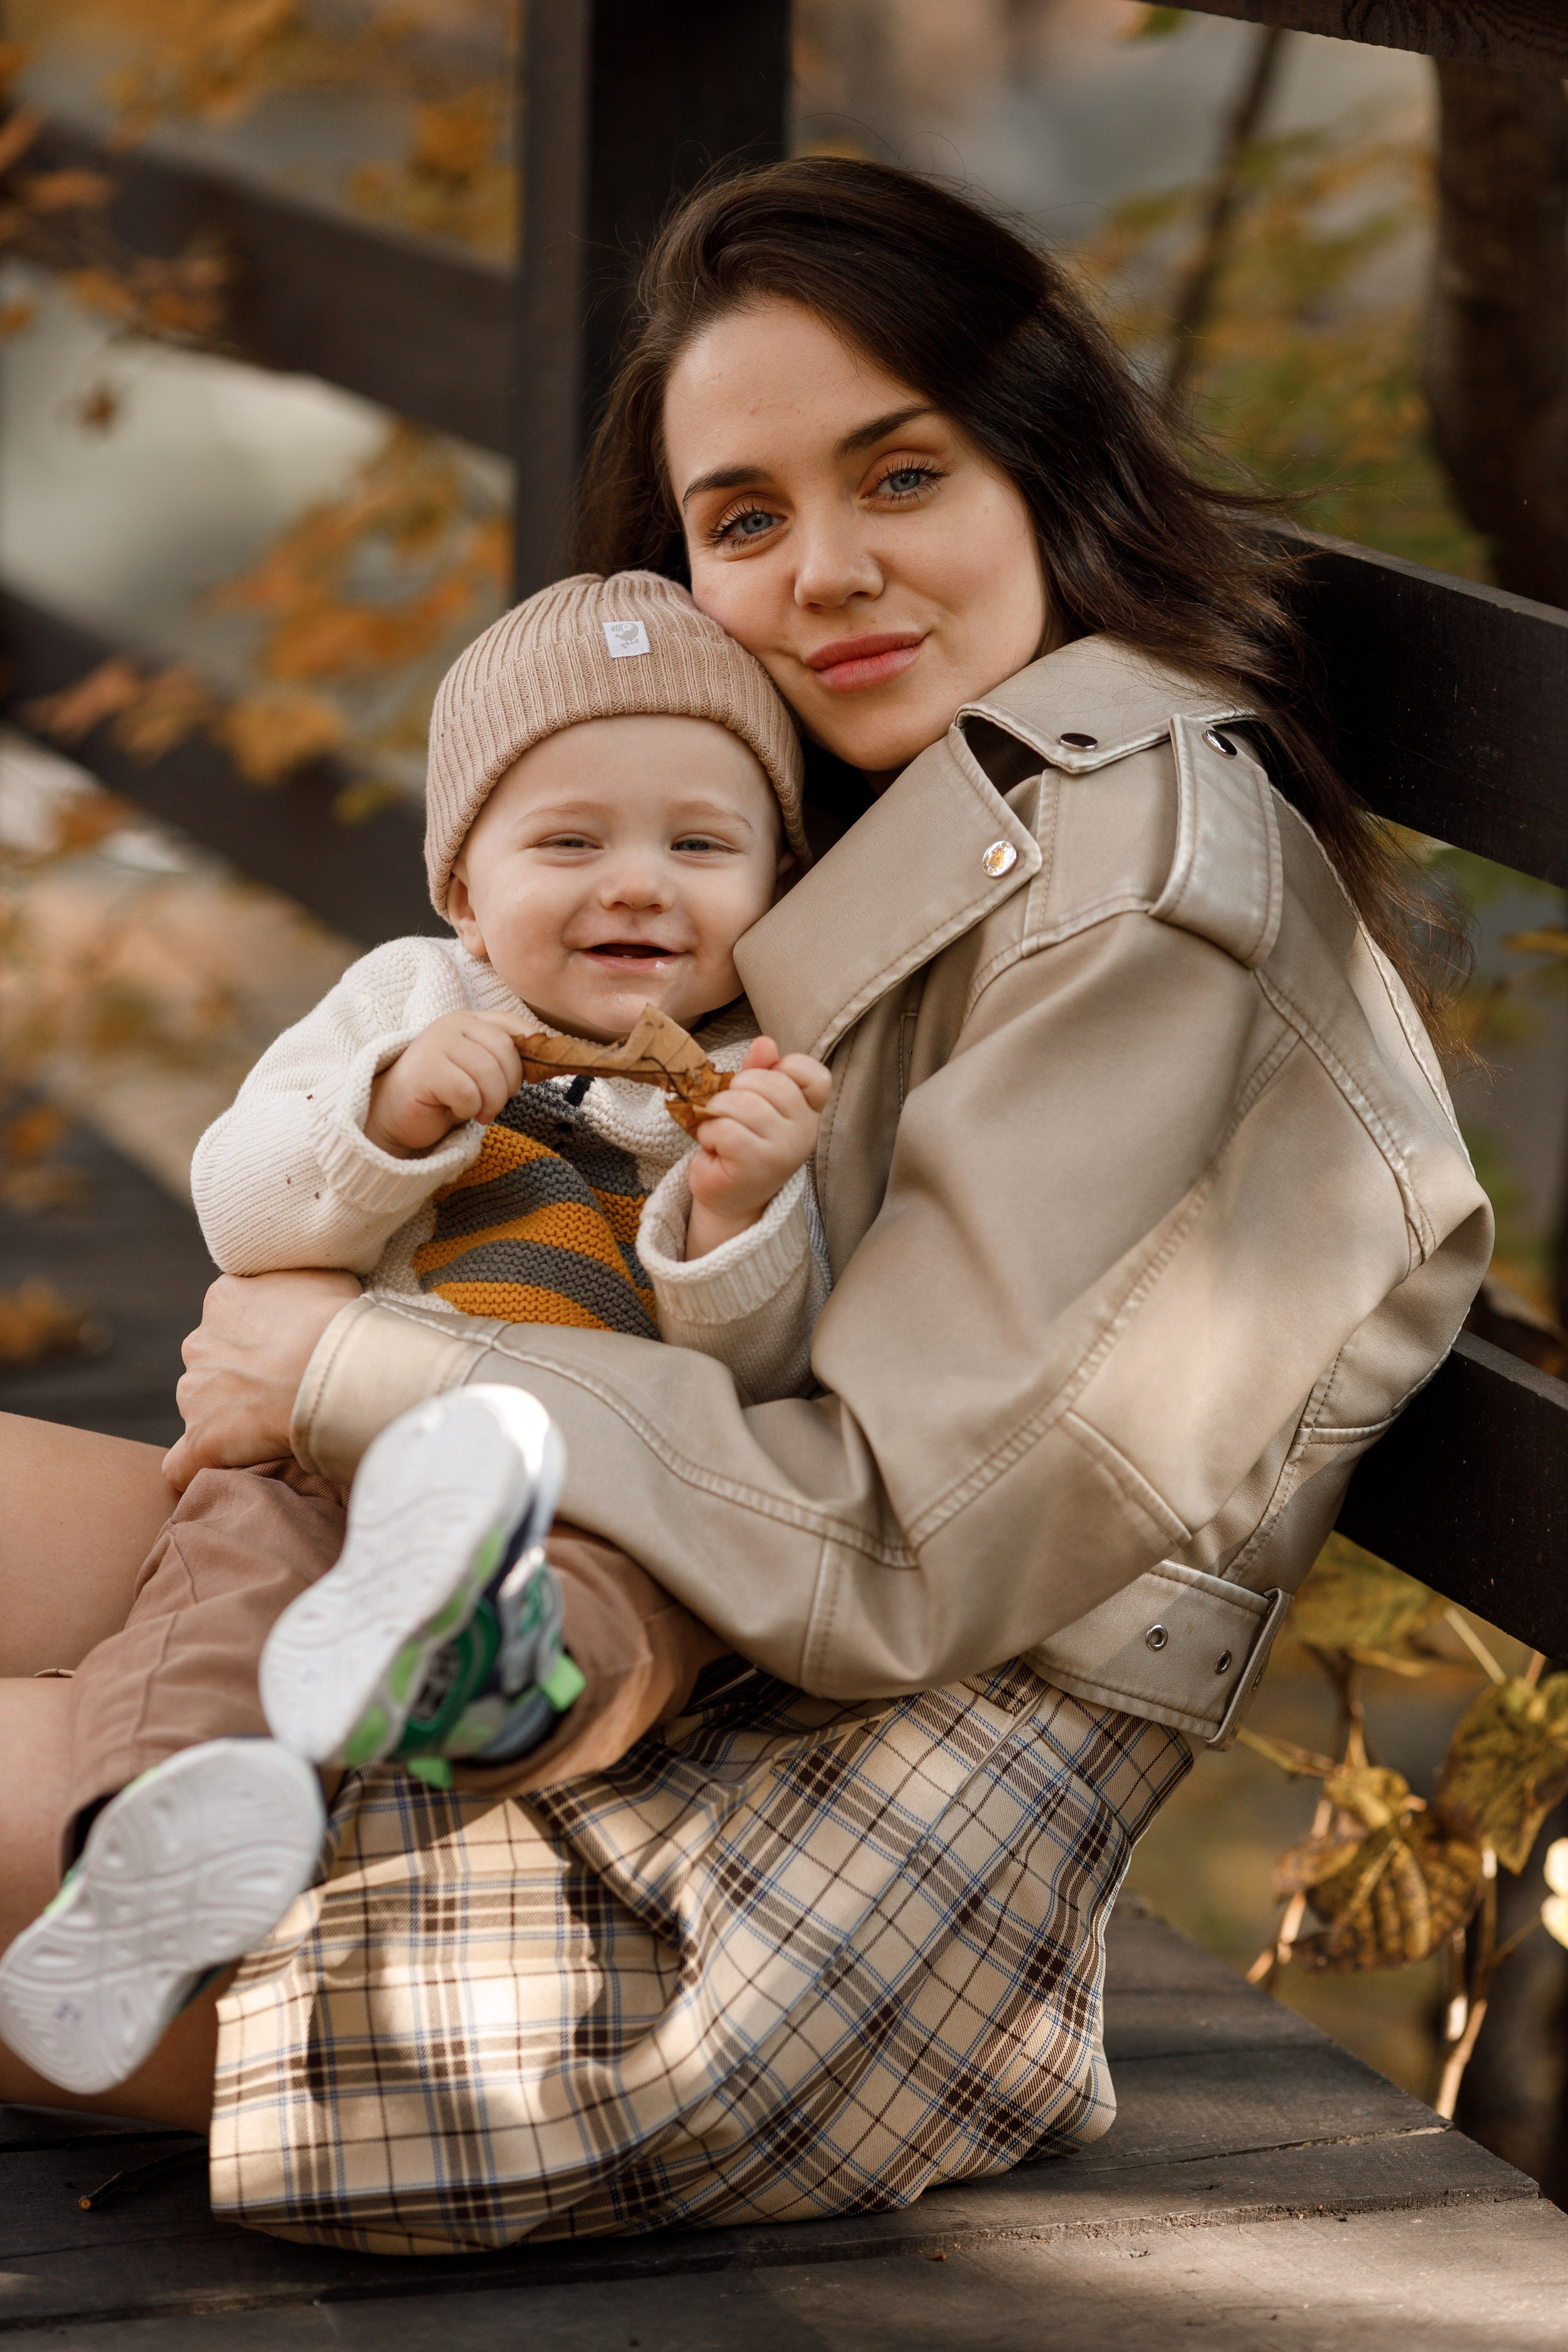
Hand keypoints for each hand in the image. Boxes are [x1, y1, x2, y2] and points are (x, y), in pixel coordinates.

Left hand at [163, 1269, 360, 1490]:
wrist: (335, 1372)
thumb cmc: (340, 1322)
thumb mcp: (325, 1276)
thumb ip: (299, 1281)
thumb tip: (306, 1289)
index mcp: (223, 1299)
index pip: (230, 1318)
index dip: (263, 1337)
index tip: (290, 1349)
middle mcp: (198, 1343)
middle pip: (213, 1362)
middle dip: (243, 1376)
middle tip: (287, 1387)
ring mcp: (194, 1394)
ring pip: (203, 1407)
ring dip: (230, 1416)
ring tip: (276, 1424)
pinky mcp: (200, 1441)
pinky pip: (182, 1461)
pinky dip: (198, 1464)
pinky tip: (224, 1466)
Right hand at [364, 1012, 523, 1154]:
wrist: (396, 1114)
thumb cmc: (444, 1094)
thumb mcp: (480, 1070)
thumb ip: (504, 1057)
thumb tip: (546, 1059)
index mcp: (469, 1020)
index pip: (515, 1025)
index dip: (529, 1054)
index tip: (525, 1080)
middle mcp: (452, 1024)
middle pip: (506, 1051)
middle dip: (508, 1086)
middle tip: (493, 1104)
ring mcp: (436, 1043)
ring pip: (489, 1074)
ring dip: (490, 1103)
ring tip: (476, 1111)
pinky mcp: (425, 1069)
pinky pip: (467, 1093)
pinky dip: (467, 1110)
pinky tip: (454, 1110)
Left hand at [686, 1037, 830, 1256]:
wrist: (729, 1197)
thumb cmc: (740, 1143)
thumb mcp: (752, 1101)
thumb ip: (761, 1071)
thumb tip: (765, 1042)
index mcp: (809, 1111)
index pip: (815, 1075)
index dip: (784, 1068)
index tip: (762, 1086)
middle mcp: (805, 1131)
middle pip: (771, 1082)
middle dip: (737, 1089)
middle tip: (728, 1111)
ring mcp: (784, 1150)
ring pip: (744, 1104)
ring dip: (718, 1112)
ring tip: (719, 1130)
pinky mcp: (756, 1165)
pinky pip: (725, 1129)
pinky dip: (708, 1133)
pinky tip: (714, 1147)